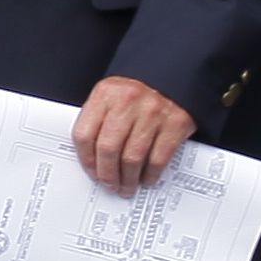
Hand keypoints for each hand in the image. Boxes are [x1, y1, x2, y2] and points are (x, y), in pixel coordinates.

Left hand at [71, 73, 196, 193]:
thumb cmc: (138, 90)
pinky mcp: (176, 123)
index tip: (91, 172)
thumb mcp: (112, 95)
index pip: (84, 134)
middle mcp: (128, 102)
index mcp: (105, 94)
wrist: (174, 74)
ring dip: (128, 179)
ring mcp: (153, 113)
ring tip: (127, 186)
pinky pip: (158, 158)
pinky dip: (151, 174)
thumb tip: (91, 158)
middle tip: (110, 185)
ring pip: (132, 157)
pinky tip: (147, 178)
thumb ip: (99, 120)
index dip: (86, 159)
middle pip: (108, 149)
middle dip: (107, 174)